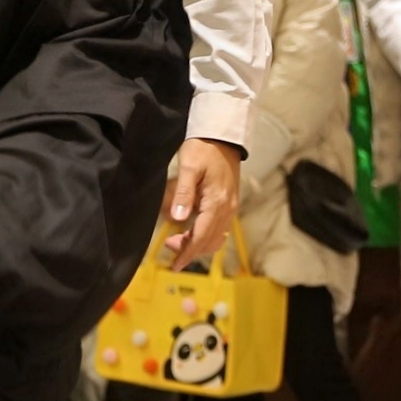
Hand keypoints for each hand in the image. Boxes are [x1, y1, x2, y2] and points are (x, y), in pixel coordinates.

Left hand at [165, 138, 242, 265]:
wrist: (223, 136)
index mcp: (217, 202)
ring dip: (199, 244)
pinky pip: (220, 228)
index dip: (188, 252)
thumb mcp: (189, 168)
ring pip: (216, 237)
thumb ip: (183, 194)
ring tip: (179, 240)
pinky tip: (193, 229)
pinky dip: (206, 236)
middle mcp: (227, 208)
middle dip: (190, 249)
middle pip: (210, 241)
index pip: (202, 236)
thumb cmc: (203, 149)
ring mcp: (230, 207)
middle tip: (169, 246)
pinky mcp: (229, 203)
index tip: (175, 265)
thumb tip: (177, 219)